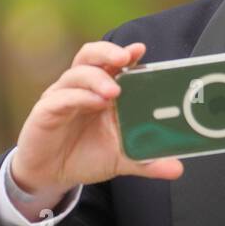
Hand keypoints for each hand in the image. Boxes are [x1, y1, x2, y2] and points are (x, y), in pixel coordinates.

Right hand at [13, 40, 183, 198]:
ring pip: (77, 73)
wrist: (51, 175)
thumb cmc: (87, 155)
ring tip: (114, 90)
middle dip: (108, 51)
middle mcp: (84, 87)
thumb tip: (177, 169)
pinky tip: (94, 102)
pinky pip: (62, 98)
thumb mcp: (122, 158)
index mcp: (104, 91)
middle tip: (125, 57)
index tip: (140, 49)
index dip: (127, 53)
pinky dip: (79, 97)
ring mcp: (64, 95)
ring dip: (97, 78)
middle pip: (92, 56)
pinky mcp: (47, 111)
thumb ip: (148, 161)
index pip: (115, 63)